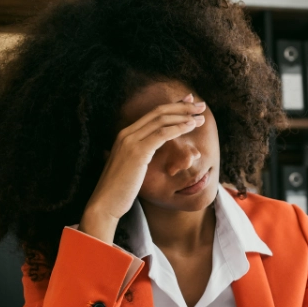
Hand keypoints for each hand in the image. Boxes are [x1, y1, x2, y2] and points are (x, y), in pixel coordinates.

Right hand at [78, 93, 205, 242]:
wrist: (106, 203)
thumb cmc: (120, 191)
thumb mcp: (131, 168)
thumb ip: (140, 156)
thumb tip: (151, 155)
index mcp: (125, 135)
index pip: (152, 114)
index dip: (172, 106)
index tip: (188, 103)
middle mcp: (126, 134)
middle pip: (158, 112)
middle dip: (182, 107)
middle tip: (201, 106)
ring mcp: (130, 141)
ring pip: (161, 120)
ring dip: (184, 117)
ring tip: (201, 117)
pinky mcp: (137, 152)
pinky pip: (162, 134)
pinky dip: (178, 128)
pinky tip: (191, 127)